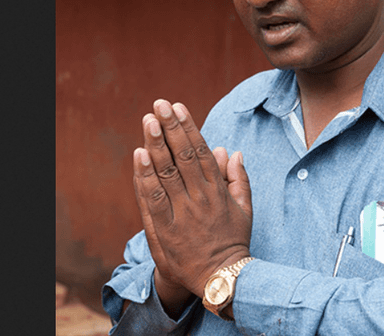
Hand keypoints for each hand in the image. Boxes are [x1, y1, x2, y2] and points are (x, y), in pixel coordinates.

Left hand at [132, 99, 252, 302]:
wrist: (222, 278)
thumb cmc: (233, 241)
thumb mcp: (244, 208)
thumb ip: (237, 178)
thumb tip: (230, 150)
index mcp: (217, 190)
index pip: (200, 152)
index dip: (188, 127)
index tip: (178, 107)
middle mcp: (199, 198)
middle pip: (182, 156)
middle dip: (170, 127)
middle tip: (159, 105)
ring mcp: (182, 213)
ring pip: (166, 173)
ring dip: (156, 145)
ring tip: (148, 121)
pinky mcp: (165, 229)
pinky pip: (153, 199)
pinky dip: (145, 177)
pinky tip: (138, 155)